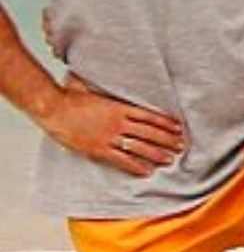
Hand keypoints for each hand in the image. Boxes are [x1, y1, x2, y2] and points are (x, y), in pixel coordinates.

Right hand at [47, 75, 185, 177]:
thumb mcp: (96, 90)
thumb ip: (108, 90)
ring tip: (170, 159)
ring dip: (157, 154)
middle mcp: (118, 123)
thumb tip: (113, 80)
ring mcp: (110, 137)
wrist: (54, 108)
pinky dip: (136, 166)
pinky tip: (147, 171)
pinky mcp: (100, 150)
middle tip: (181, 146)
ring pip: (140, 148)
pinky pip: (123, 161)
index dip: (166, 123)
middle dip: (168, 140)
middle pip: (150, 133)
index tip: (178, 128)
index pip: (149, 116)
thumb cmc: (70, 97)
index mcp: (118, 107)